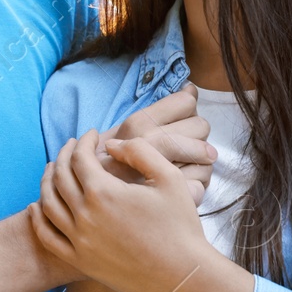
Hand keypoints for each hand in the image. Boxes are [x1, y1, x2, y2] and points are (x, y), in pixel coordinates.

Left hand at [27, 129, 215, 291]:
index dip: (84, 141)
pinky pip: (47, 237)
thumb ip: (139, 151)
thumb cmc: (180, 226)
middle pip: (60, 176)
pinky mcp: (80, 261)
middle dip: (64, 155)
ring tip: (53, 169)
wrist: (182, 276)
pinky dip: (37, 219)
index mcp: (104, 192)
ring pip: (48, 204)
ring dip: (47, 181)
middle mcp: (85, 215)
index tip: (92, 135)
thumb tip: (110, 146)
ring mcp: (79, 241)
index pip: (80, 157)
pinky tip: (36, 206)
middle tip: (72, 146)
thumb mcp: (169, 177)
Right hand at [99, 84, 214, 203]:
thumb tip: (191, 89)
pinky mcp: (169, 200)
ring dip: (201, 164)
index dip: (190, 110)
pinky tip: (182, 189)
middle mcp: (149, 143)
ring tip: (183, 170)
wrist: (84, 202)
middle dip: (197, 136)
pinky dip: (196, 187)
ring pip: (207, 157)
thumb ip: (158, 110)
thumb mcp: (120, 132)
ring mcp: (159, 173)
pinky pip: (201, 185)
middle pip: (201, 126)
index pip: (186, 102)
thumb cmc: (105, 166)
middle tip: (184, 149)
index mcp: (138, 123)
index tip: (183, 122)